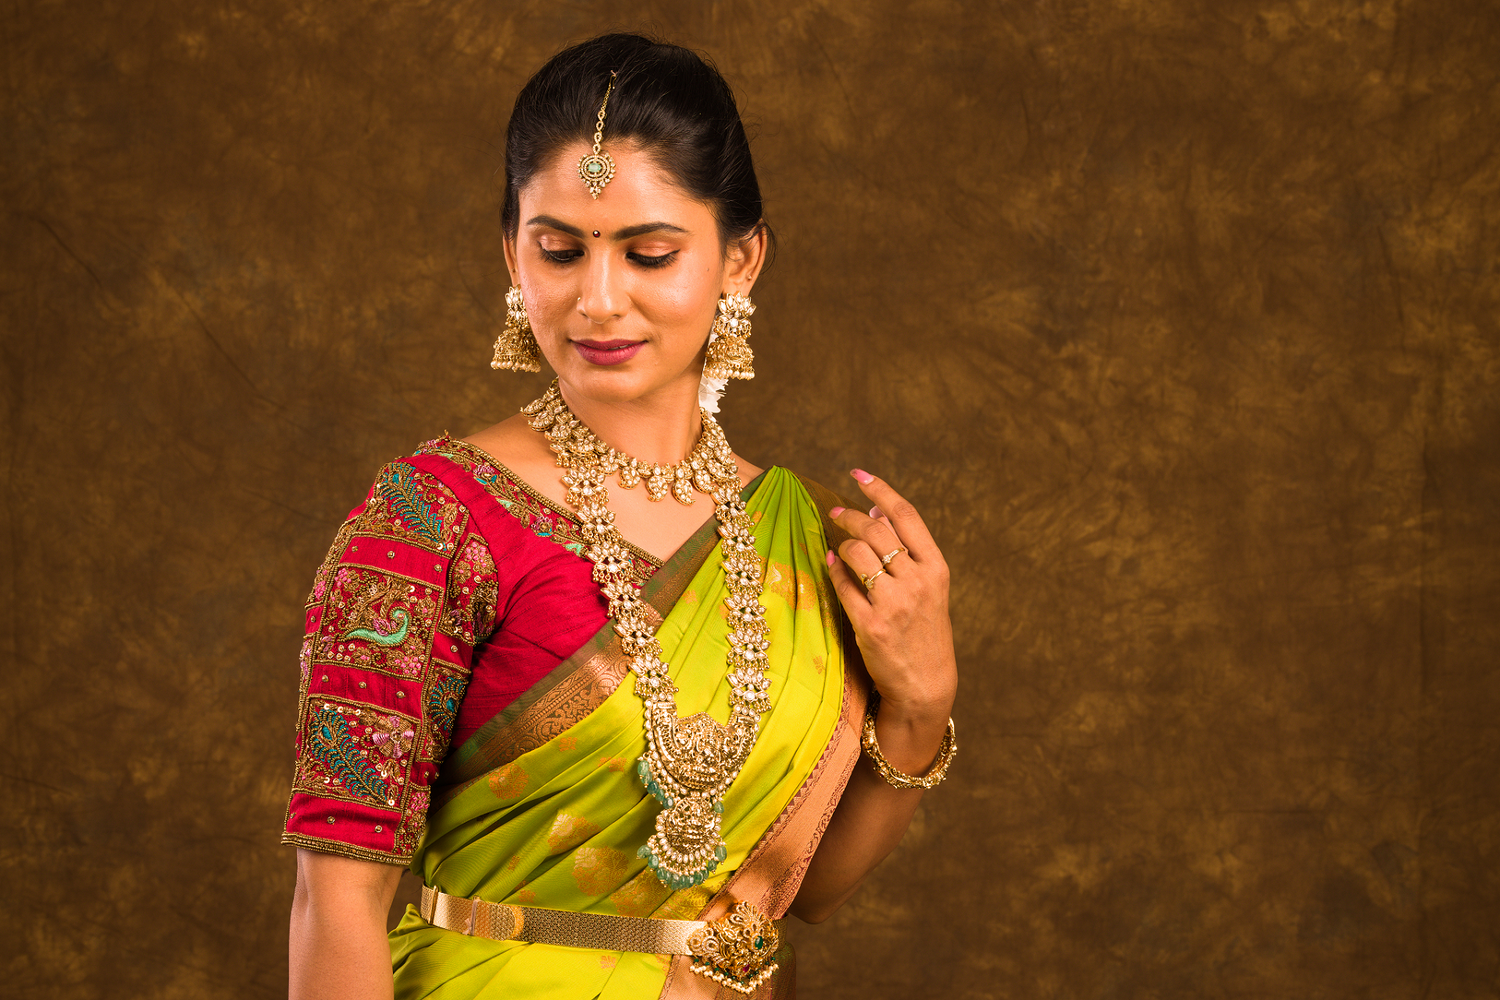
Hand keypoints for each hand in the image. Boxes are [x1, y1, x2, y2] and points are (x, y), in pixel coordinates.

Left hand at [825, 470, 956, 718]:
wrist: (925, 683)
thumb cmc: (924, 631)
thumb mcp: (928, 587)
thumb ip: (905, 549)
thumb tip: (876, 508)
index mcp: (936, 568)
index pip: (906, 515)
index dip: (880, 489)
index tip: (857, 474)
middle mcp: (917, 582)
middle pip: (876, 530)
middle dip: (850, 515)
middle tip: (836, 511)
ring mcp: (894, 604)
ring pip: (857, 554)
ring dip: (841, 543)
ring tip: (837, 545)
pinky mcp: (870, 625)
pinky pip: (843, 585)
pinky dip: (833, 569)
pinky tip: (830, 563)